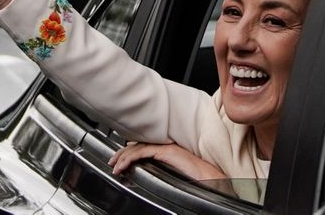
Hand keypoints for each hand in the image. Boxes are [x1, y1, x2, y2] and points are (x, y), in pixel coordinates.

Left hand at [108, 141, 226, 180]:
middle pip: (139, 145)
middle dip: (123, 153)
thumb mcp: (175, 174)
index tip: (120, 160)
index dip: (130, 152)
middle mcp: (166, 146)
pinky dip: (130, 158)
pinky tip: (123, 165)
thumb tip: (151, 175)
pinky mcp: (167, 152)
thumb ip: (163, 171)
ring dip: (123, 156)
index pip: (145, 147)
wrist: (212, 178)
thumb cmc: (198, 179)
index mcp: (168, 151)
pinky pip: (143, 152)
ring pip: (139, 148)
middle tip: (112, 162)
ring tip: (115, 165)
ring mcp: (167, 148)